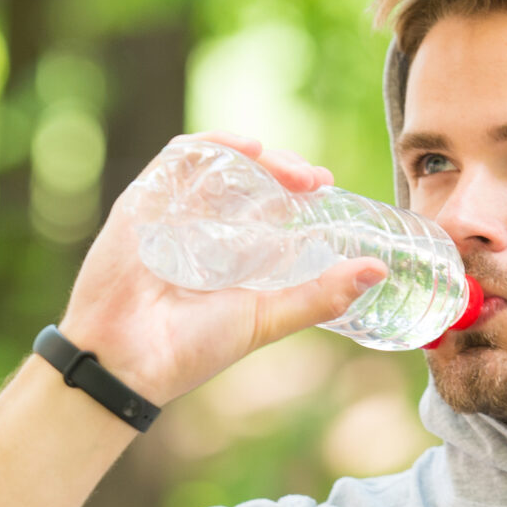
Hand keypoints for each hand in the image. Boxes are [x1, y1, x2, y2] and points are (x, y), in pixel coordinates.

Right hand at [57, 131, 387, 404]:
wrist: (128, 361)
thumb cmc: (193, 347)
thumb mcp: (267, 318)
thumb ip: (319, 296)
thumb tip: (377, 271)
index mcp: (233, 253)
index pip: (271, 205)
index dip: (300, 189)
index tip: (327, 186)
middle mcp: (204, 227)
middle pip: (249, 177)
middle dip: (285, 169)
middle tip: (313, 179)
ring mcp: (174, 211)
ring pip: (220, 162)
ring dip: (259, 156)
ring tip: (289, 170)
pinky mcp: (144, 201)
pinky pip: (178, 158)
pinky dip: (215, 145)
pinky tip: (247, 149)